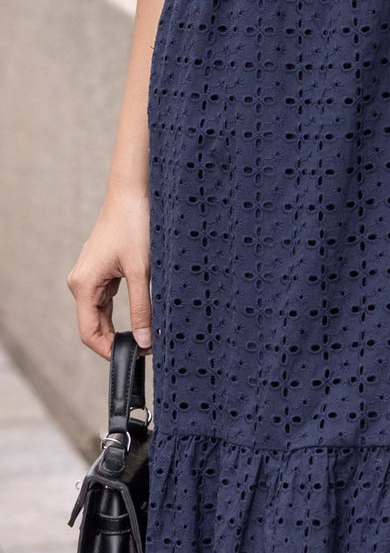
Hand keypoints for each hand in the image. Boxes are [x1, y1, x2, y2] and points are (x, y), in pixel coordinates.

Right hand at [66, 190, 152, 358]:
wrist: (132, 192)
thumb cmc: (134, 225)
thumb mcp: (142, 270)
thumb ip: (142, 308)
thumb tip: (143, 341)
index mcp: (84, 284)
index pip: (90, 333)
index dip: (109, 351)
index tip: (133, 359)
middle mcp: (81, 282)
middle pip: (94, 325)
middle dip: (116, 341)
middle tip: (145, 350)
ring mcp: (90, 276)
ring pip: (101, 313)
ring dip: (119, 327)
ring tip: (145, 337)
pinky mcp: (101, 269)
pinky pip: (107, 299)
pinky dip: (121, 311)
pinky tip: (140, 317)